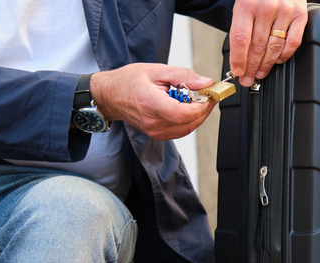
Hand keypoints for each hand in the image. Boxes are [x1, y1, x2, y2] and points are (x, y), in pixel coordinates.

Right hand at [90, 63, 216, 139]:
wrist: (110, 95)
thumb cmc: (128, 81)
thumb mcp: (157, 70)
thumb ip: (183, 76)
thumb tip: (206, 83)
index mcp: (150, 104)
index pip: (183, 113)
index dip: (201, 106)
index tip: (209, 96)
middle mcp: (153, 122)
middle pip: (189, 122)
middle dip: (203, 109)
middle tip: (208, 95)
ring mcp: (155, 131)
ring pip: (188, 128)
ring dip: (197, 115)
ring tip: (196, 99)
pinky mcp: (157, 135)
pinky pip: (181, 130)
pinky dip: (189, 120)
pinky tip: (186, 107)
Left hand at [229, 0, 307, 86]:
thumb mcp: (243, 2)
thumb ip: (241, 24)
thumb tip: (239, 54)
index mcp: (247, 4)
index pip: (241, 39)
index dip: (239, 60)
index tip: (237, 72)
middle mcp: (267, 7)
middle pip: (257, 47)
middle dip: (251, 67)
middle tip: (247, 79)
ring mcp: (285, 11)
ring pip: (274, 48)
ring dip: (266, 65)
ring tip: (260, 73)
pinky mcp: (300, 15)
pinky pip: (293, 42)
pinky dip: (285, 55)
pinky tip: (278, 60)